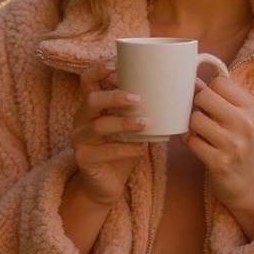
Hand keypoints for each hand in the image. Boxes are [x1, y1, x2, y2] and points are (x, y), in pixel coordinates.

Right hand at [68, 62, 147, 206]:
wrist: (107, 185)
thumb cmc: (122, 150)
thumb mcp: (133, 128)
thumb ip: (143, 111)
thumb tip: (174, 93)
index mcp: (91, 107)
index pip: (87, 81)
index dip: (98, 71)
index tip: (116, 67)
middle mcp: (81, 119)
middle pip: (92, 100)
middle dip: (115, 96)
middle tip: (139, 99)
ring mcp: (79, 139)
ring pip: (99, 126)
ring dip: (124, 123)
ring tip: (145, 123)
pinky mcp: (83, 159)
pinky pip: (104, 152)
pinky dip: (126, 149)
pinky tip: (142, 149)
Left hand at [186, 75, 253, 238]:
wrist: (250, 182)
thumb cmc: (240, 142)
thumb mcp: (241, 116)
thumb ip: (221, 97)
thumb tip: (192, 80)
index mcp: (252, 107)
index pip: (219, 82)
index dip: (209, 90)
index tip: (212, 103)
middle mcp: (245, 124)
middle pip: (203, 96)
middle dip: (197, 106)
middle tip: (204, 118)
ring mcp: (233, 145)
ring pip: (195, 119)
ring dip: (193, 126)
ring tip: (202, 133)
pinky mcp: (219, 163)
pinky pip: (190, 141)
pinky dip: (190, 142)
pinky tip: (199, 146)